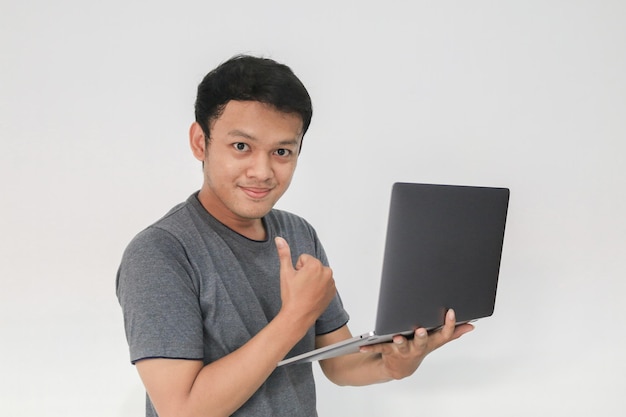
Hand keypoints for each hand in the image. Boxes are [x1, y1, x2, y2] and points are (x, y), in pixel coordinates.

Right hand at [275, 237, 335, 326]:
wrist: (298, 316)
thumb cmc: (292, 296)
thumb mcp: (286, 273)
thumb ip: (284, 253)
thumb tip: (279, 239)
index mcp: (315, 265)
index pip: (303, 259)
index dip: (297, 268)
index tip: (296, 279)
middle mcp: (327, 272)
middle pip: (312, 266)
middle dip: (306, 273)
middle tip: (300, 286)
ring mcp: (331, 283)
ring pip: (318, 274)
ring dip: (313, 280)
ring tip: (305, 291)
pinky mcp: (332, 292)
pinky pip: (324, 284)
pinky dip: (319, 288)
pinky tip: (311, 295)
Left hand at [359, 309, 473, 379]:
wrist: (400, 367)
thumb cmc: (419, 347)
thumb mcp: (436, 340)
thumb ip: (453, 332)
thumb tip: (471, 325)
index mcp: (430, 341)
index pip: (443, 333)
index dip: (448, 324)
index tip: (450, 311)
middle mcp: (418, 347)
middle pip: (422, 342)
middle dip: (422, 336)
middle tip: (421, 330)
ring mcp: (403, 350)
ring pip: (402, 346)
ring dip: (400, 342)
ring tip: (397, 338)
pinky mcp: (388, 351)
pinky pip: (379, 348)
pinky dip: (371, 346)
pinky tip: (363, 345)